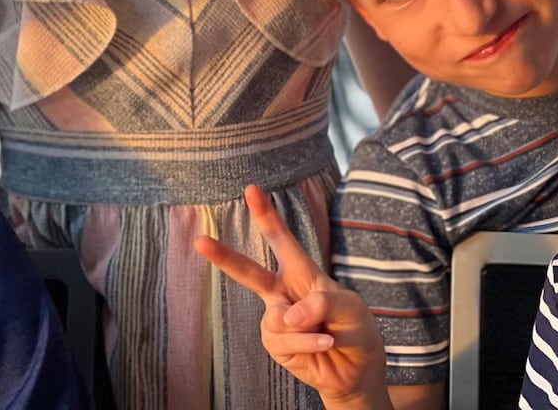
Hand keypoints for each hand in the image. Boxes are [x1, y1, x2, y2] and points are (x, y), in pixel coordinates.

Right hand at [194, 185, 389, 408]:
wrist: (356, 368)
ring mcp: (276, 318)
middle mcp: (284, 292)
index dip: (266, 214)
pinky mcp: (275, 343)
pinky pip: (285, 339)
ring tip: (328, 336)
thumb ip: (322, 302)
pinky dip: (307, 344)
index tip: (251, 189)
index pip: (282, 240)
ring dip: (306, 329)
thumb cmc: (355, 327)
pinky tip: (325, 345)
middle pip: (250, 272)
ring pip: (276, 317)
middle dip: (224, 256)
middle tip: (200, 241)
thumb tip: (286, 315)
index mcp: (302, 272)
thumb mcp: (351, 307)